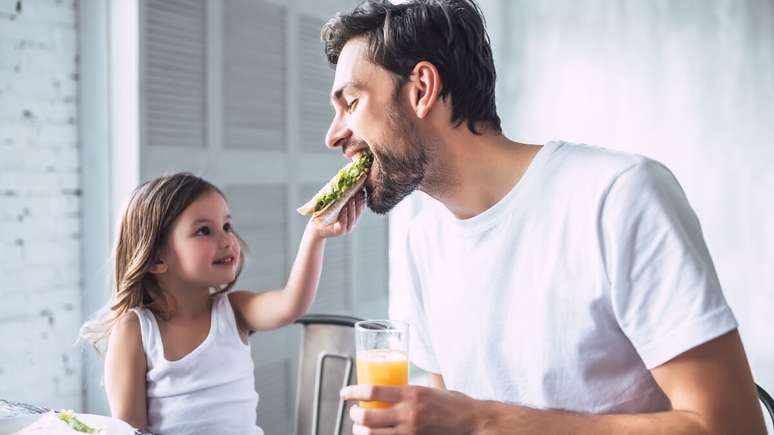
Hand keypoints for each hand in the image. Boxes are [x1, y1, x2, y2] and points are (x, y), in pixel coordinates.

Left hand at [313, 190, 365, 237]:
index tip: (362, 190)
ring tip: (352, 199)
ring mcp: (346, 227)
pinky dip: (345, 215)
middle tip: (359, 192)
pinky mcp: (340, 231)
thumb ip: (341, 197)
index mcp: (352, 215)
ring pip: (352, 217)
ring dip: (352, 208)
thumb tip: (346, 183)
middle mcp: (351, 222)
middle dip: (359, 202)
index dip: (362, 199)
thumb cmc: (324, 214)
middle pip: (358, 212)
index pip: (360, 207)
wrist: (316, 227)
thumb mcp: (334, 204)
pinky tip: (345, 208)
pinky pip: (344, 223)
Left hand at [341, 384, 479, 434]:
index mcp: (411, 393)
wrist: (475, 423)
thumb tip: (396, 388)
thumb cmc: (455, 405)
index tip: (344, 393)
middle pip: (367, 416)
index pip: (372, 391)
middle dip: (354, 415)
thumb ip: (412, 391)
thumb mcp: (432, 389)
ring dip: (360, 431)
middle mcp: (409, 413)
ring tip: (360, 428)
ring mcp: (411, 432)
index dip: (353, 391)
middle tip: (354, 412)